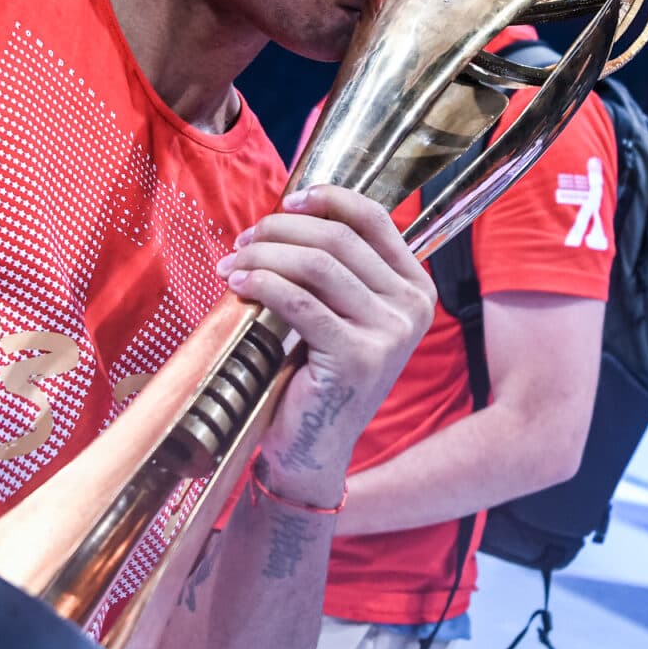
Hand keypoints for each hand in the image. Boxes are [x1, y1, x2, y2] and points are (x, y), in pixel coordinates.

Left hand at [221, 185, 433, 503]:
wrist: (314, 448)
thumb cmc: (318, 375)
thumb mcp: (341, 314)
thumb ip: (336, 269)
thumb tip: (289, 214)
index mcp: (415, 289)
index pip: (375, 221)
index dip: (328, 200)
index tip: (286, 201)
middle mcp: (411, 308)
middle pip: (338, 239)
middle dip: (280, 232)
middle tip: (243, 241)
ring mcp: (389, 334)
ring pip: (316, 265)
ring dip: (264, 256)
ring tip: (233, 264)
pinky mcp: (357, 357)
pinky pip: (300, 302)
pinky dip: (263, 285)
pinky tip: (238, 285)